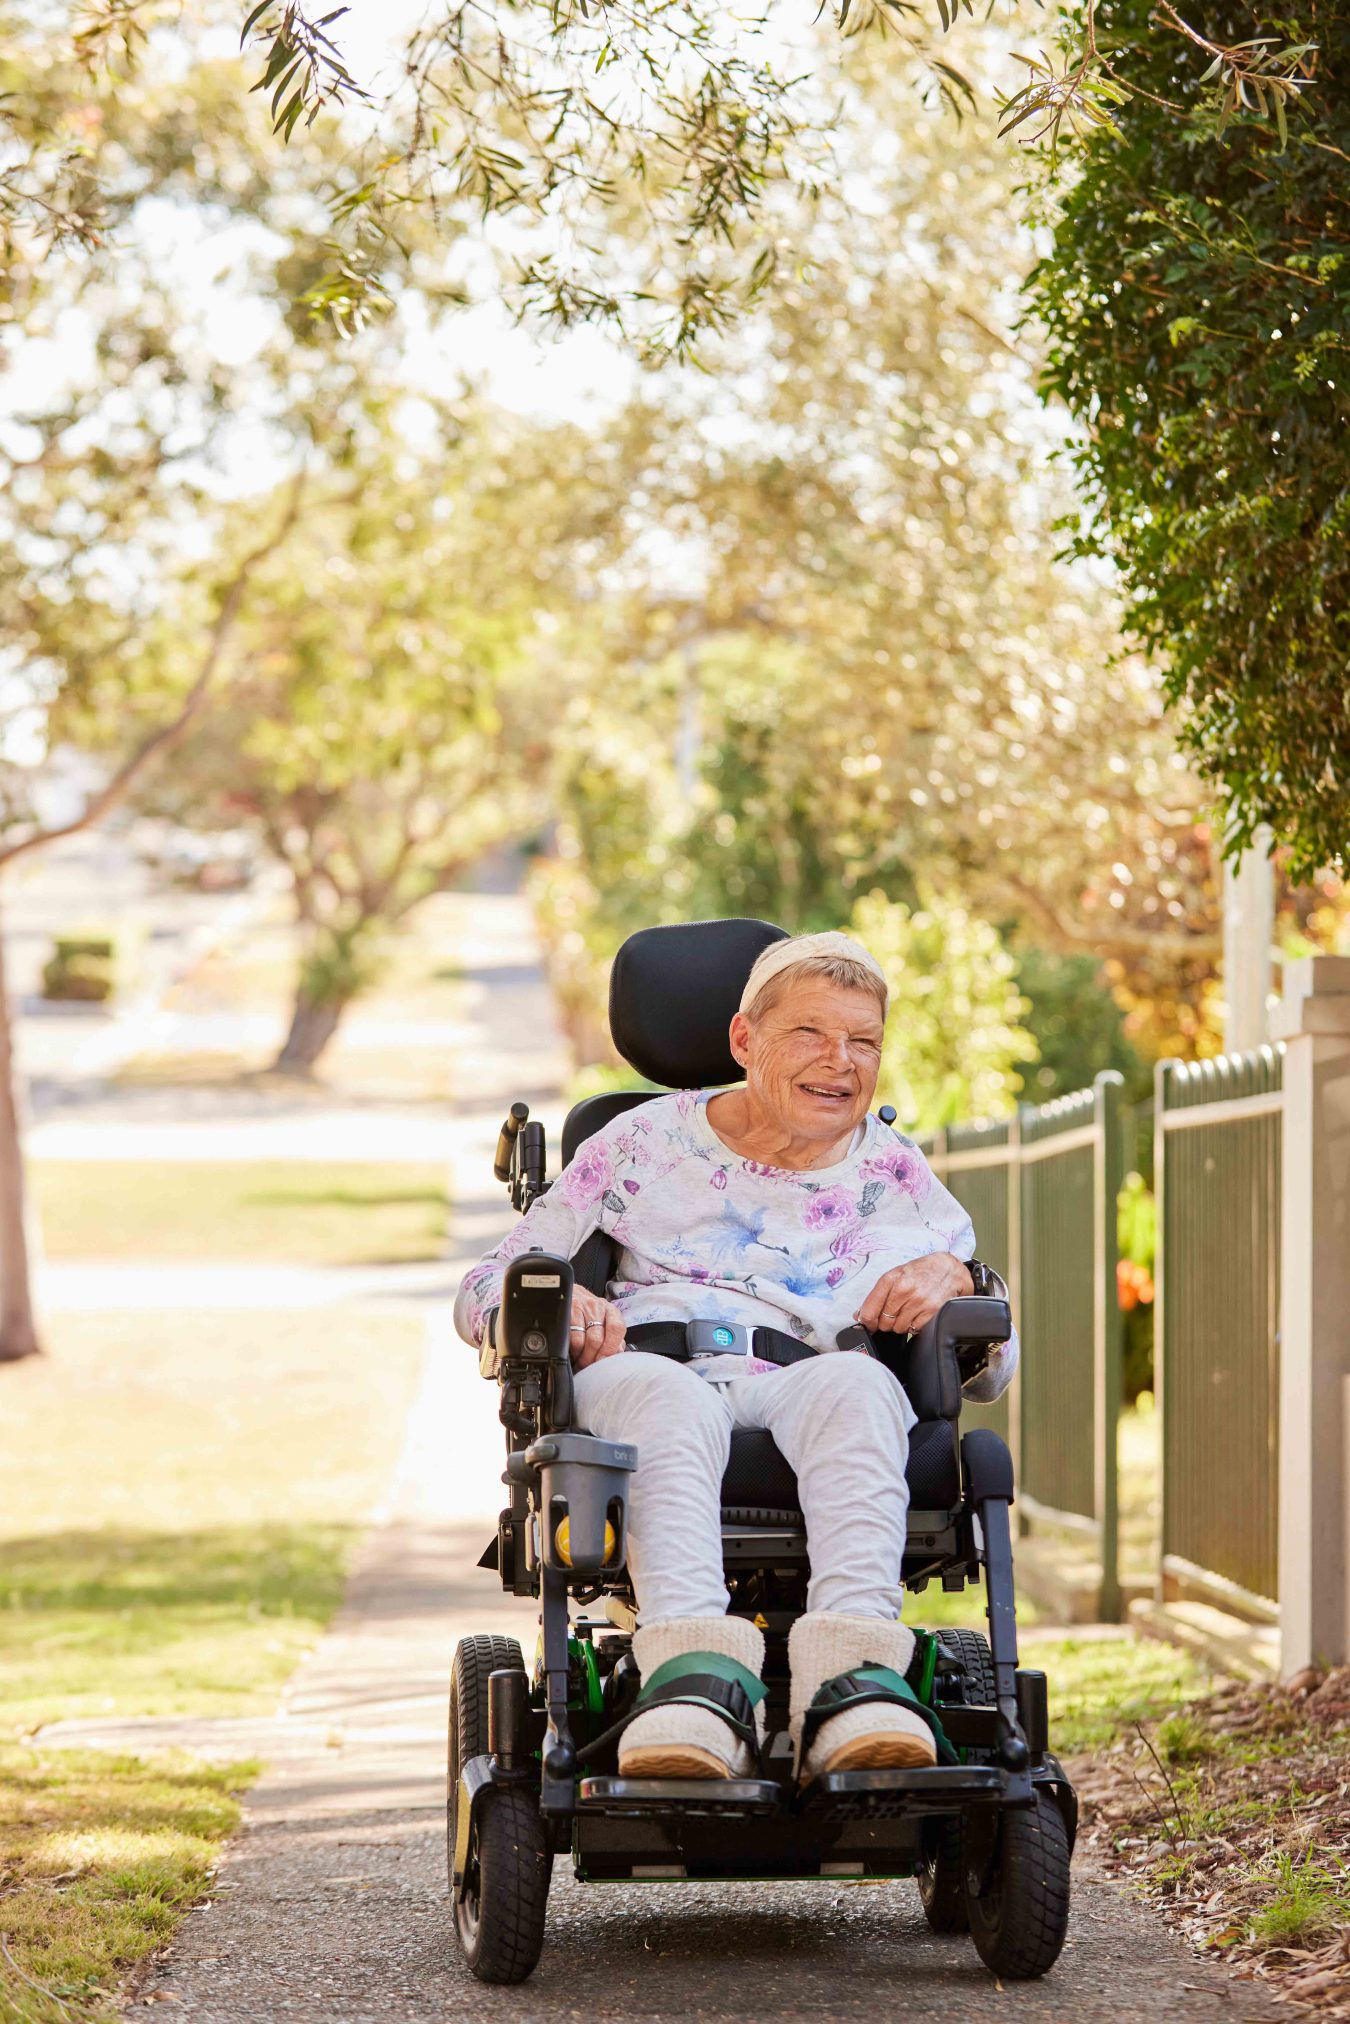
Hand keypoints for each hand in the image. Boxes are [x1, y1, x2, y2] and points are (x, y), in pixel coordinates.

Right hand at [568, 1287, 626, 1368]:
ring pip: (583, 1340)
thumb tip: (617, 1354)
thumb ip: (614, 1338)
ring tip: (580, 1363)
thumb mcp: (605, 1320)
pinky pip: (571, 1337)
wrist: (571, 1294)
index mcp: (611, 1311)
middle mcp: (598, 1307)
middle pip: (598, 1339)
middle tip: (589, 1367)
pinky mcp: (567, 1310)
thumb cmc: (589, 1311)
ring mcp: (581, 1307)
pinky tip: (572, 1353)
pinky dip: (572, 1350)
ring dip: (581, 1357)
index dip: (610, 1349)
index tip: (603, 1362)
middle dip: (592, 1359)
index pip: (617, 1329)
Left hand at [857, 1253, 973, 1335]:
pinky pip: (914, 1330)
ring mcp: (918, 1301)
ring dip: (901, 1324)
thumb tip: (860, 1315)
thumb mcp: (896, 1276)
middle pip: (884, 1322)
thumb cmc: (920, 1272)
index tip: (867, 1323)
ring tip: (909, 1311)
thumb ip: (877, 1295)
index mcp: (891, 1279)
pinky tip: (918, 1314)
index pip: (870, 1308)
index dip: (867, 1320)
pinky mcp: (931, 1312)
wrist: (949, 1269)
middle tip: (896, 1311)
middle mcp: (904, 1290)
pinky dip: (914, 1326)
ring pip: (898, 1328)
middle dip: (887, 1321)